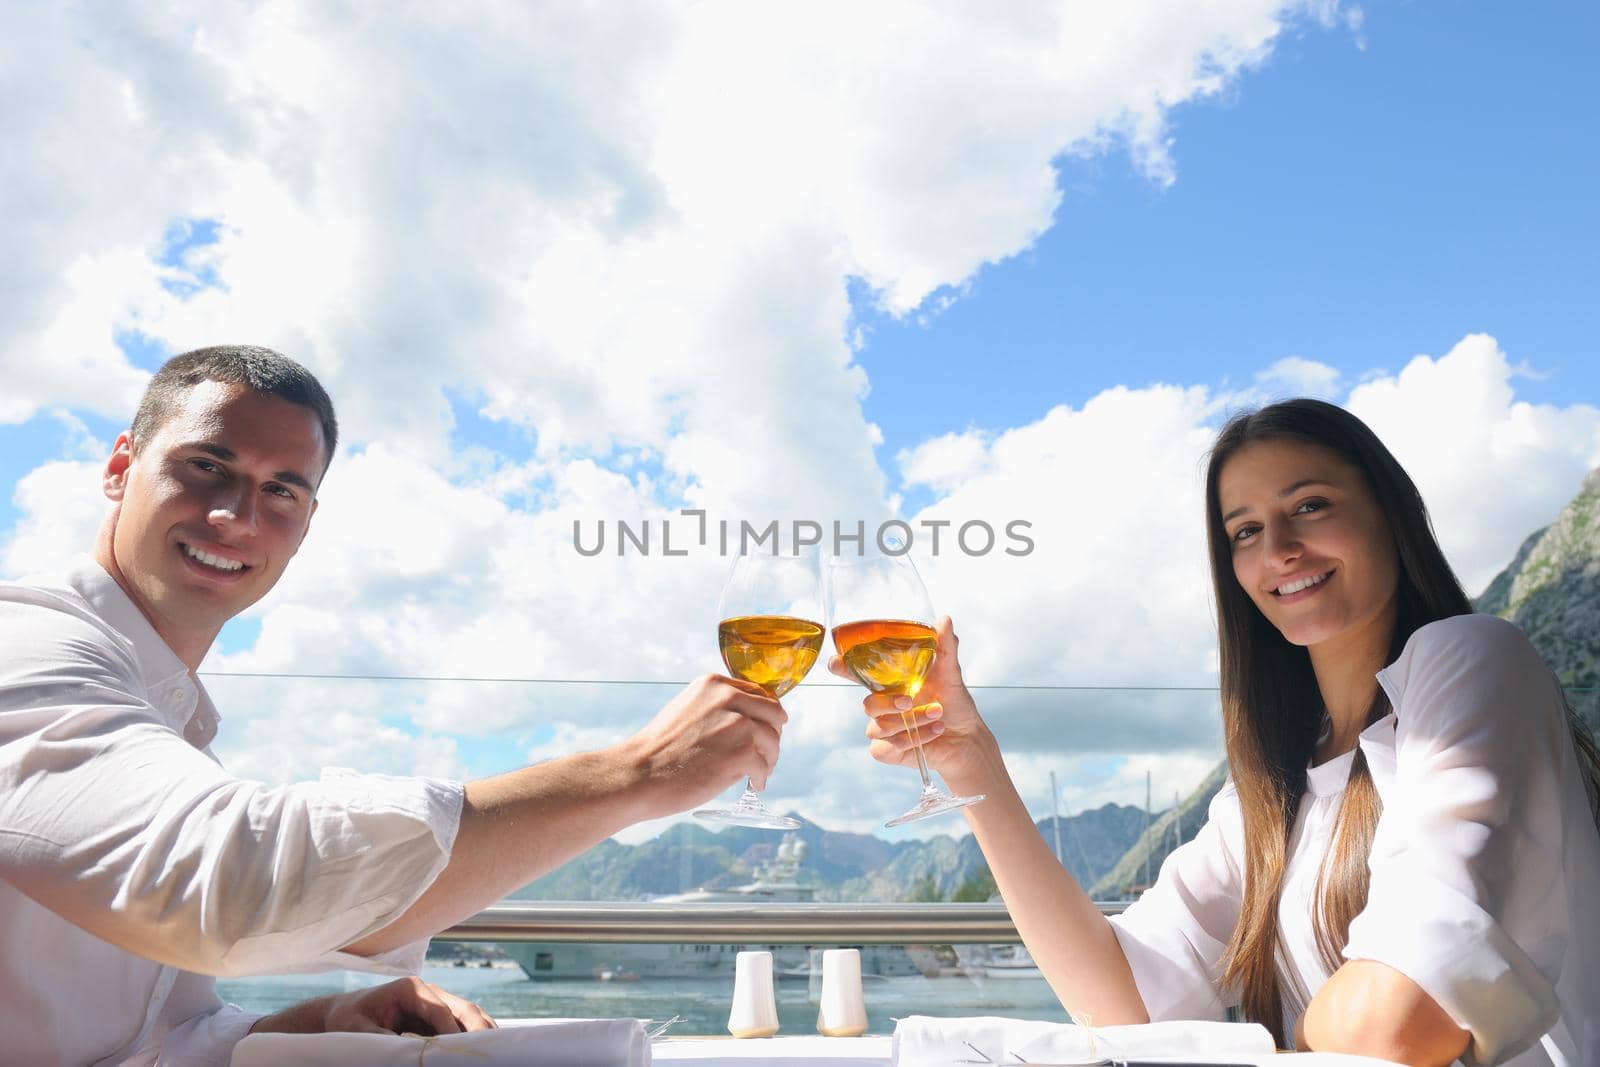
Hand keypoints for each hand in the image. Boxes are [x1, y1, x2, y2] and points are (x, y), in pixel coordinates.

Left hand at [250, 975, 495, 1035]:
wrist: (343, 1013)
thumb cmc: (348, 1019)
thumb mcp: (357, 1030)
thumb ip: (380, 1039)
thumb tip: (409, 1052)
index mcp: (411, 989)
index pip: (441, 1010)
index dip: (453, 1031)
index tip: (460, 1050)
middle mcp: (429, 992)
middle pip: (463, 1007)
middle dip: (478, 1028)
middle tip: (491, 1049)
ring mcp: (436, 1002)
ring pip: (469, 1014)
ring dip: (483, 1030)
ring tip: (498, 1050)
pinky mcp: (437, 1015)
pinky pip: (462, 1023)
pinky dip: (475, 1034)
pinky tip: (485, 1048)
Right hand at [619, 673, 786, 812]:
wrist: (638, 774)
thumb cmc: (658, 750)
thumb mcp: (687, 710)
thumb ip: (716, 708)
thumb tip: (747, 720)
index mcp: (714, 684)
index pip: (759, 694)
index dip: (765, 716)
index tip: (763, 731)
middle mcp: (729, 697)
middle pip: (774, 715)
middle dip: (771, 737)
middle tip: (764, 755)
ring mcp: (739, 724)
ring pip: (773, 741)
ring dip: (769, 760)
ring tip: (757, 774)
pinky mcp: (743, 752)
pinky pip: (765, 767)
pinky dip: (761, 779)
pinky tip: (753, 785)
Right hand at [829, 615, 995, 793]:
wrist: (967, 738)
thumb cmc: (954, 703)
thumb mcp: (950, 673)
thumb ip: (945, 647)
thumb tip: (945, 619)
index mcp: (889, 683)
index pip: (856, 674)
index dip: (841, 667)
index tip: (835, 661)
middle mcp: (882, 705)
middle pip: (867, 704)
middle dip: (889, 703)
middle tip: (911, 700)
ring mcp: (883, 729)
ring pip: (879, 727)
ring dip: (912, 721)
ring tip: (937, 715)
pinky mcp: (888, 751)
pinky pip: (884, 747)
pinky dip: (912, 740)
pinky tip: (933, 732)